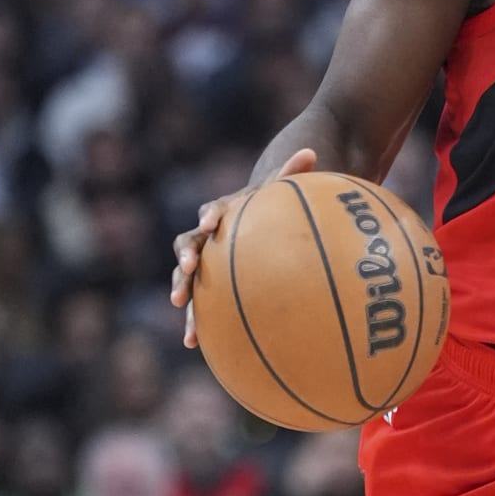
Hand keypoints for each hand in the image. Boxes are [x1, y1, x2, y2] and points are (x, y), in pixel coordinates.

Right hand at [171, 145, 317, 346]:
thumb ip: (292, 173)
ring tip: (183, 313)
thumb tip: (312, 150)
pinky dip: (194, 323)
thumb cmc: (268, 209)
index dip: (208, 217)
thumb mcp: (281, 191)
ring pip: (186, 278)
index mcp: (220, 214)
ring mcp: (202, 264)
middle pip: (187, 245)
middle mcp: (204, 238)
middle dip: (184, 257)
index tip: (210, 224)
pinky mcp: (206, 287)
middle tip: (186, 267)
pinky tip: (192, 345)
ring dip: (183, 293)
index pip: (210, 212)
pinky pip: (197, 305)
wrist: (250, 226)